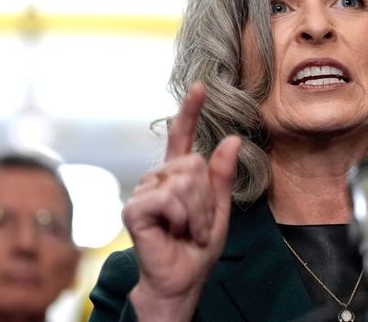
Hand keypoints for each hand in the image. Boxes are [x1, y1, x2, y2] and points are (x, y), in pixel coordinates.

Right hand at [123, 82, 241, 320]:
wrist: (181, 280)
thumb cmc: (196, 248)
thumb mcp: (219, 209)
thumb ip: (222, 176)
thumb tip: (233, 139)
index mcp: (178, 176)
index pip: (182, 137)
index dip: (190, 111)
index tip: (200, 86)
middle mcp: (158, 179)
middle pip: (193, 164)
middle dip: (206, 199)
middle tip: (198, 224)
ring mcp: (143, 192)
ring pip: (184, 182)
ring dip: (197, 213)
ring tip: (188, 231)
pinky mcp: (134, 208)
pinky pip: (169, 198)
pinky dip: (182, 218)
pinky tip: (174, 232)